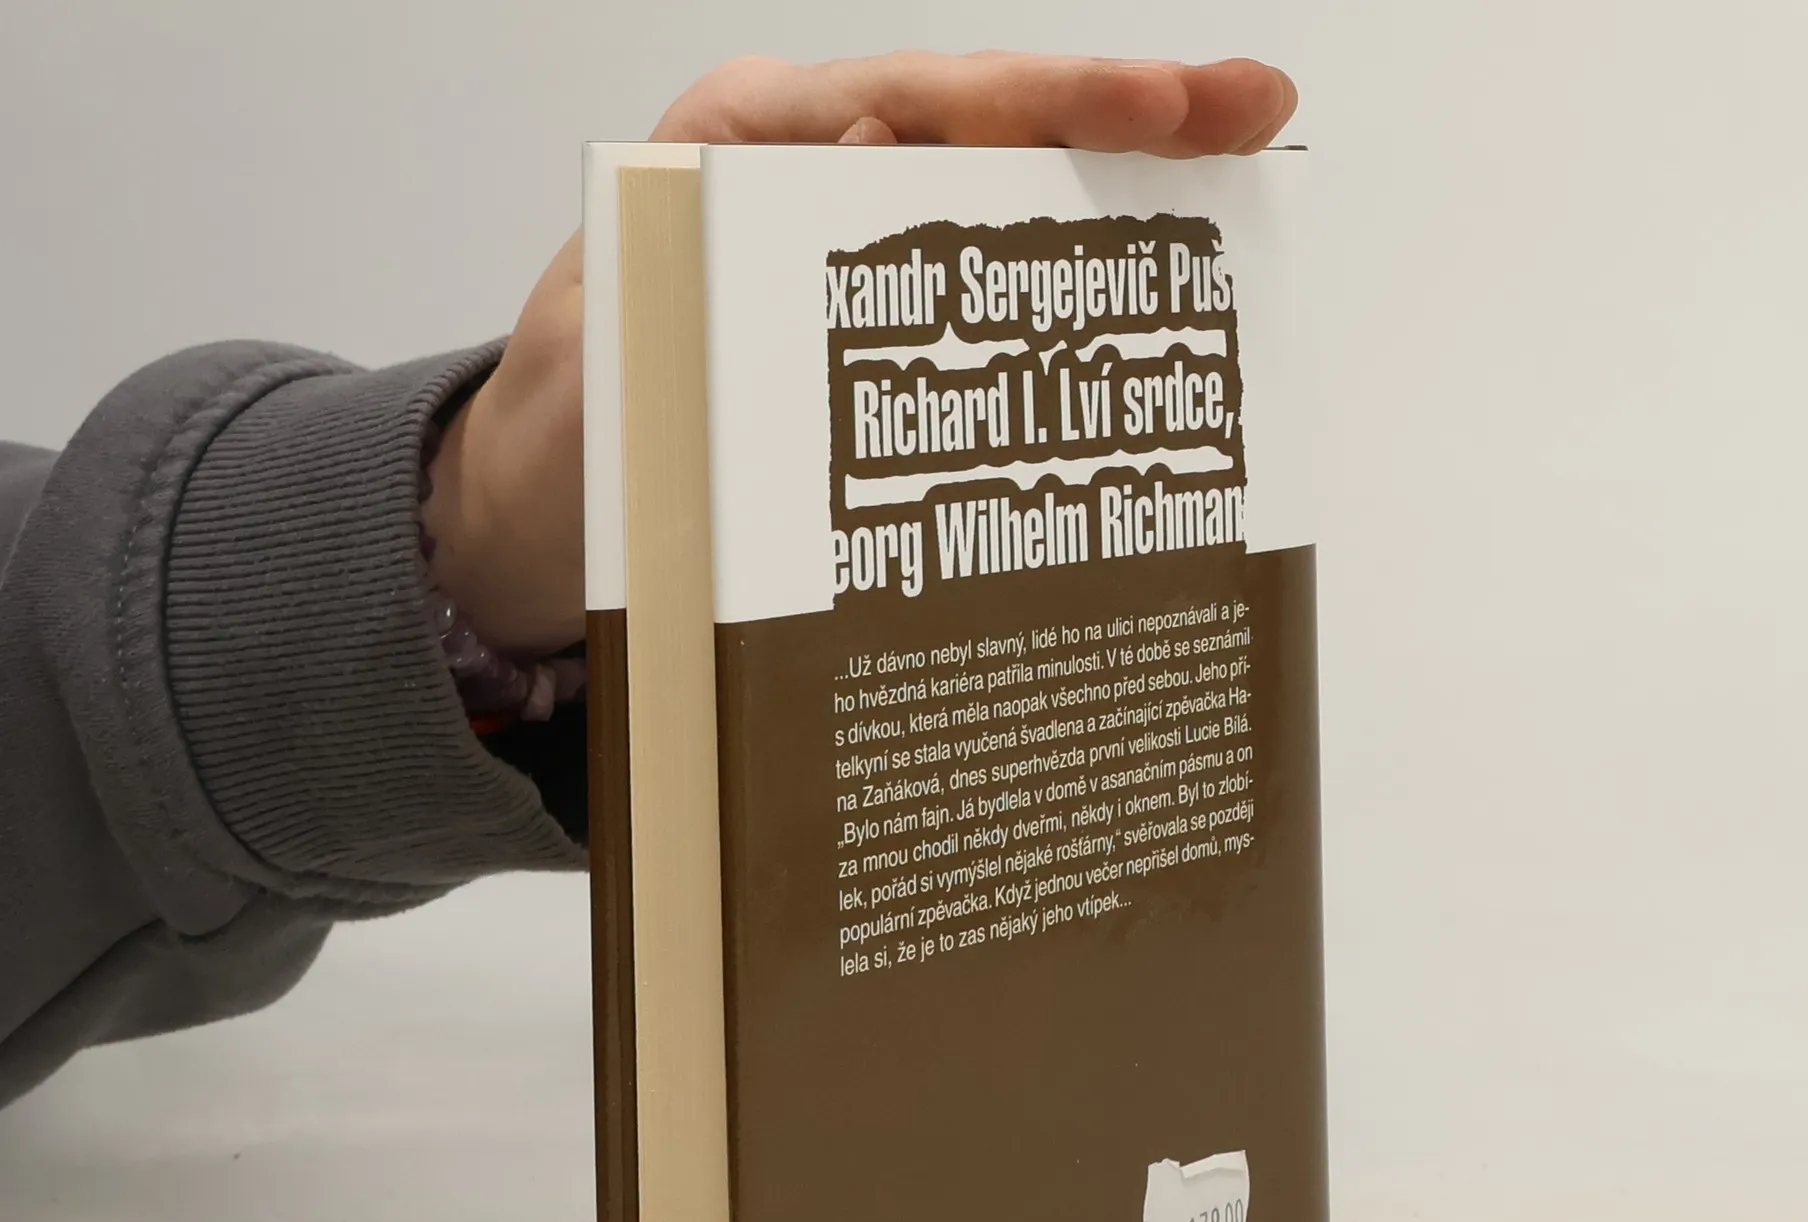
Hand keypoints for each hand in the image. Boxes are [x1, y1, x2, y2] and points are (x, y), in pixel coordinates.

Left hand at [424, 52, 1298, 651]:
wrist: (539, 525)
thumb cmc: (568, 444)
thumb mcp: (613, 354)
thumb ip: (712, 265)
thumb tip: (864, 149)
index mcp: (736, 148)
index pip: (920, 99)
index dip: (1051, 101)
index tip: (1166, 107)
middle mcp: (804, 174)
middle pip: (986, 127)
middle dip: (1124, 118)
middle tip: (1257, 115)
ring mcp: (845, 247)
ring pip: (999, 203)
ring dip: (1116, 204)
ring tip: (1240, 198)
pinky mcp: (870, 325)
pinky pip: (979, 292)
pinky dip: (1063, 293)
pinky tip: (1148, 302)